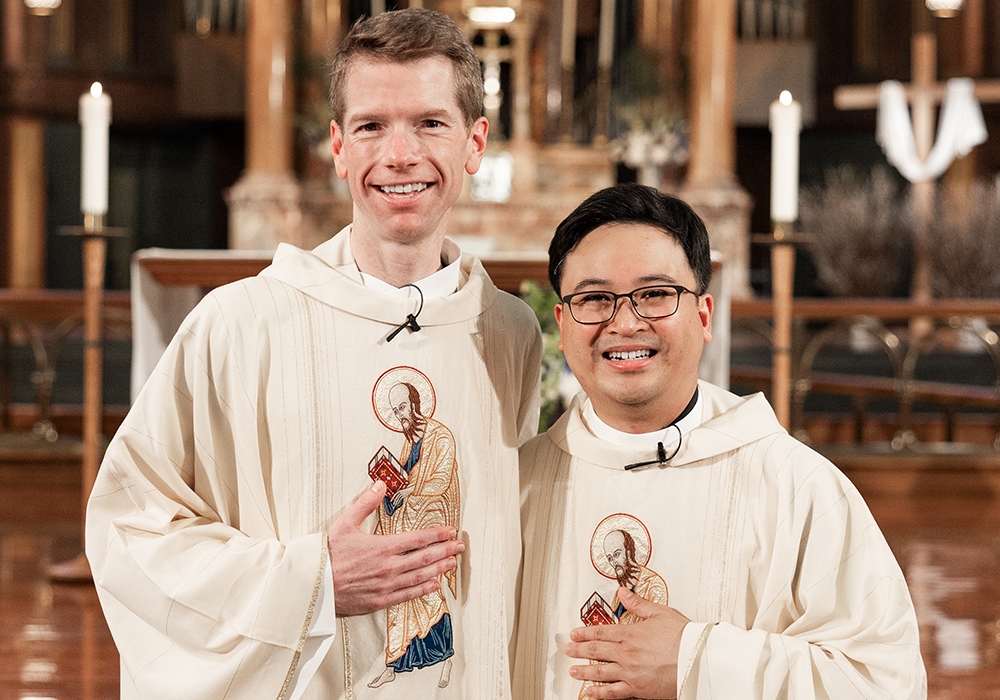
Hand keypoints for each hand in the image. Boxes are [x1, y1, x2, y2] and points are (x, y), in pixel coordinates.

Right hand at [327, 481, 463, 615]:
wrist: (312, 585)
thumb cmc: (326, 554)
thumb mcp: (344, 523)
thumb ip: (365, 503)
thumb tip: (380, 484)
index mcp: (382, 547)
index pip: (418, 539)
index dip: (437, 535)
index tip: (450, 531)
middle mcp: (389, 567)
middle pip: (425, 558)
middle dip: (445, 551)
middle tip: (460, 546)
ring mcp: (386, 586)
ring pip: (420, 576)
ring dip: (439, 569)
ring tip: (453, 563)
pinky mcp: (380, 601)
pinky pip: (408, 595)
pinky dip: (424, 589)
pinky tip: (435, 585)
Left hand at [565, 587, 689, 698]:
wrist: (698, 660)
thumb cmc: (684, 637)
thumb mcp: (660, 613)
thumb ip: (638, 604)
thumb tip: (622, 592)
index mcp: (631, 633)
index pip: (601, 632)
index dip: (585, 632)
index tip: (574, 633)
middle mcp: (627, 653)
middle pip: (596, 651)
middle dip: (579, 650)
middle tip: (568, 649)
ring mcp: (630, 673)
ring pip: (600, 672)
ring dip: (584, 671)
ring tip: (572, 670)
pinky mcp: (638, 689)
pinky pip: (613, 693)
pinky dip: (599, 694)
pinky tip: (590, 693)